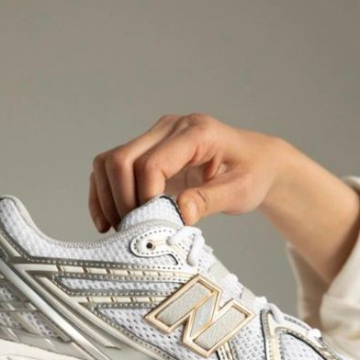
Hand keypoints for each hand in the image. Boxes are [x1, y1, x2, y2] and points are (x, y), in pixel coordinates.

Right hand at [89, 112, 359, 283]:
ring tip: (119, 228)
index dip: (145, 198)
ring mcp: (154, 137)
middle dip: (121, 200)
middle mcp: (170, 128)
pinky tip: (107, 221)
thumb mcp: (242, 190)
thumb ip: (211, 199)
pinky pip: (110, 168)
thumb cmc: (253, 174)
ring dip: (106, 198)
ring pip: (109, 162)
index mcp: (196, 133)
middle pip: (122, 160)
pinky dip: (102, 194)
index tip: (153, 225)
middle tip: (133, 231)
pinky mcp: (145, 151)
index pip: (153, 163)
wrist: (257, 161)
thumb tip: (180, 212)